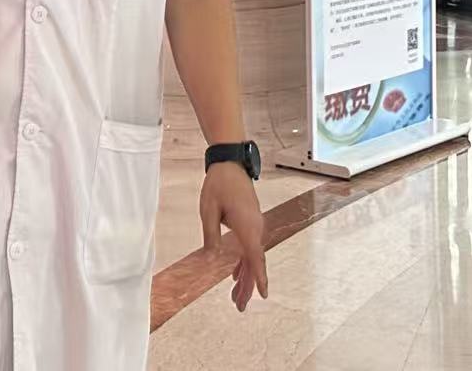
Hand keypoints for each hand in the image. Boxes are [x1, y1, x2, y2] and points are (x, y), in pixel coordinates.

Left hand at [199, 162, 267, 311]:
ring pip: (252, 257)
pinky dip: (243, 263)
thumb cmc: (218, 185)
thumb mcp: (208, 210)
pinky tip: (234, 276)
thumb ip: (210, 235)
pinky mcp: (250, 223)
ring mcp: (255, 225)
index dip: (258, 277)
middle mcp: (255, 228)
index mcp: (246, 226)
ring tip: (236, 299)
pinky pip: (249, 248)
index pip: (255, 257)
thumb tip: (211, 258)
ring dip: (245, 277)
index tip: (263, 294)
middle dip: (248, 286)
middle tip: (239, 307)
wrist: (230, 164)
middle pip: (254, 262)